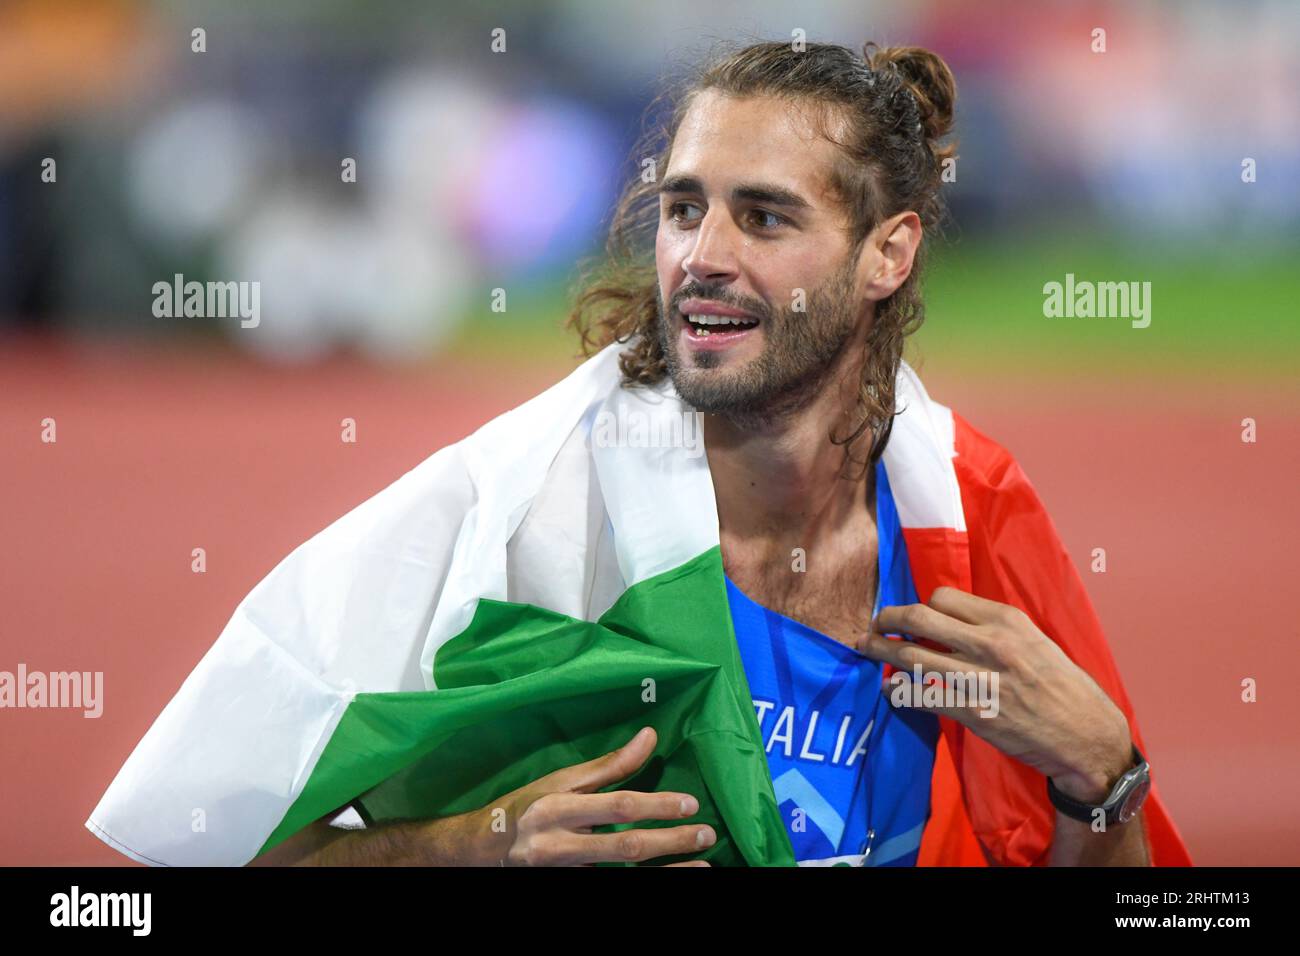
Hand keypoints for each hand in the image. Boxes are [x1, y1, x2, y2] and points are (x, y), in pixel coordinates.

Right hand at [467, 726, 714, 865]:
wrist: (481, 851)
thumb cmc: (525, 807)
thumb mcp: (560, 781)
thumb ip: (608, 766)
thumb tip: (649, 736)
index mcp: (557, 808)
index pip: (616, 806)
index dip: (656, 805)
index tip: (690, 803)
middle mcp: (559, 844)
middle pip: (625, 846)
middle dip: (672, 842)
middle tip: (706, 834)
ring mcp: (564, 872)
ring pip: (623, 876)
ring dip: (668, 874)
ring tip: (703, 867)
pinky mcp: (568, 885)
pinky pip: (610, 887)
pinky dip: (645, 884)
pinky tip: (669, 878)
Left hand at [862, 587, 1133, 803]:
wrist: (1085, 735)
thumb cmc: (1063, 686)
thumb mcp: (1035, 641)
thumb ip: (995, 628)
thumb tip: (953, 621)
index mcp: (1006, 620)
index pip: (943, 596)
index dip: (924, 604)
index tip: (916, 616)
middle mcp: (990, 643)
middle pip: (919, 618)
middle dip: (888, 618)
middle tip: (875, 623)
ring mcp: (978, 679)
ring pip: (912, 656)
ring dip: (881, 650)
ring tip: (866, 647)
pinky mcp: (971, 713)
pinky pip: (919, 696)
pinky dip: (896, 690)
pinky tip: (888, 688)